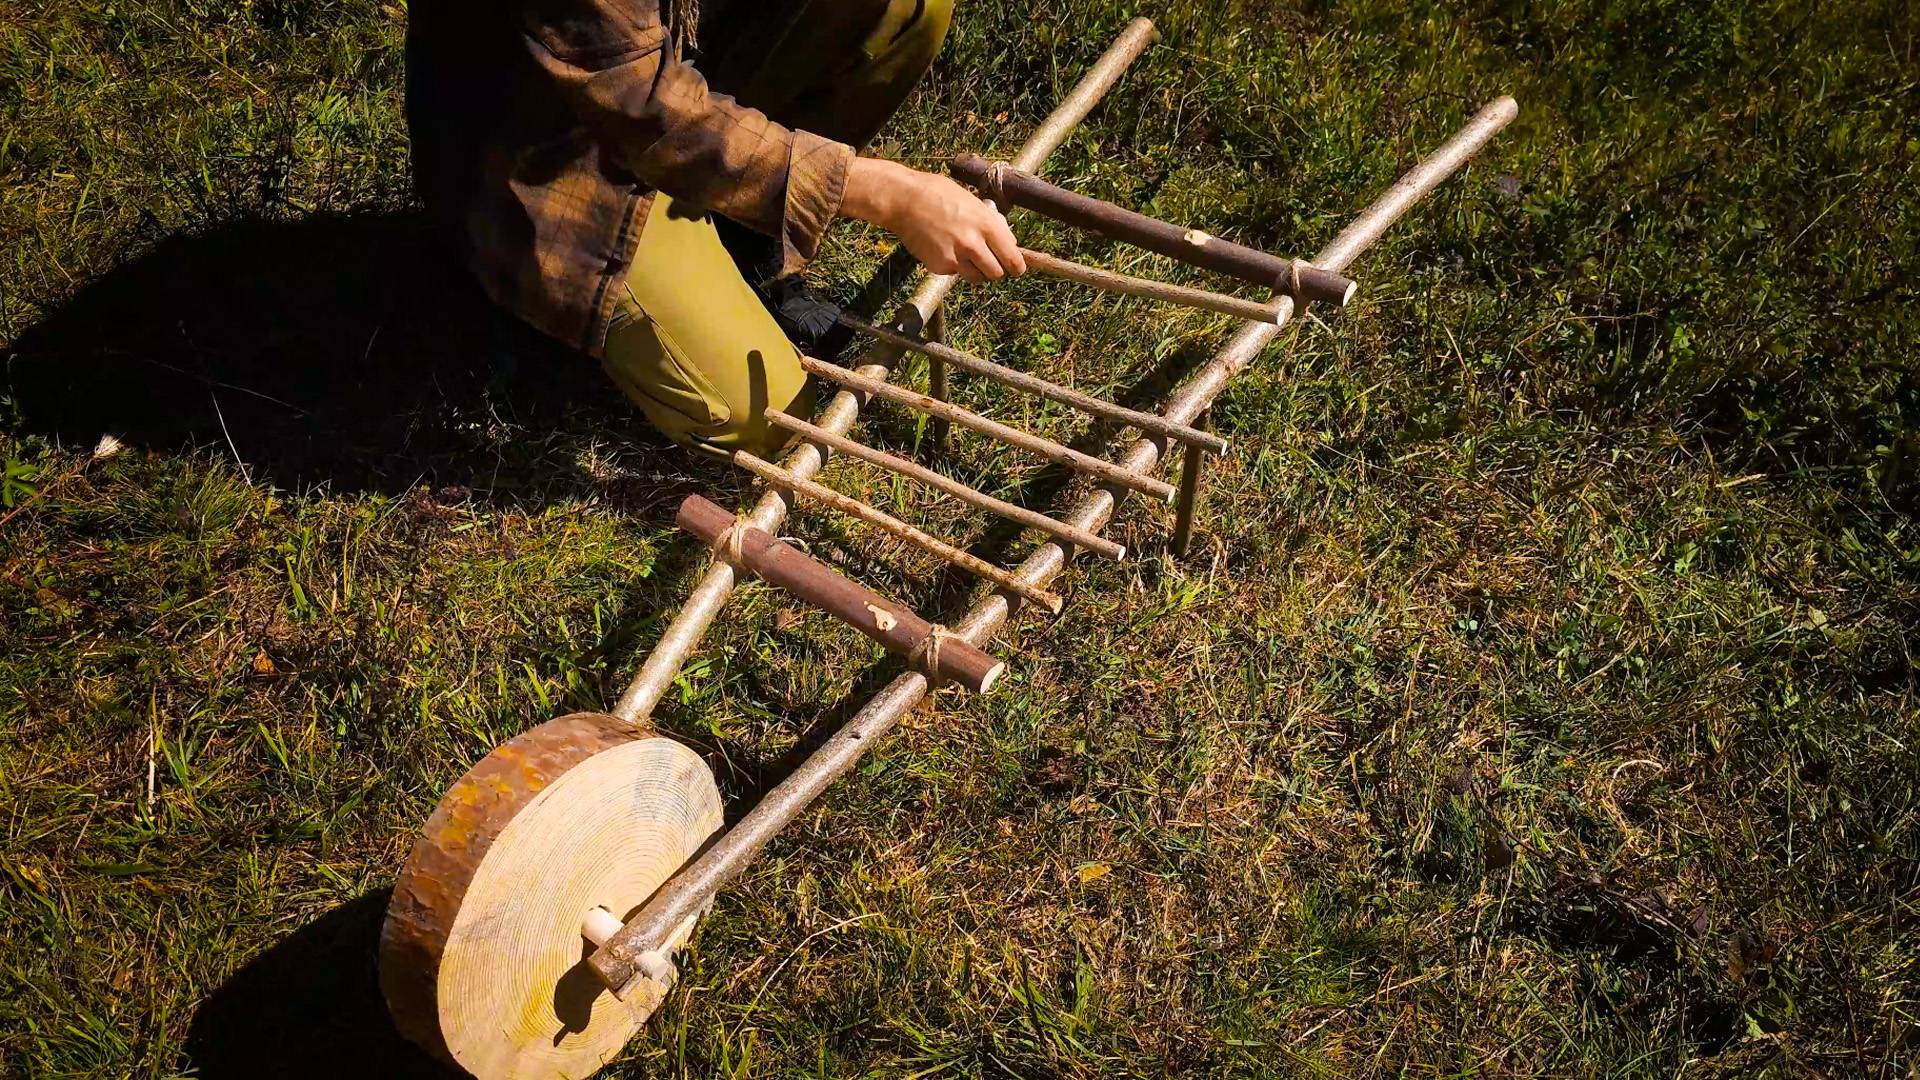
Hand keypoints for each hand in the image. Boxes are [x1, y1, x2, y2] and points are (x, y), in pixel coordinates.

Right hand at [842, 157, 1025, 282]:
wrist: (904, 199)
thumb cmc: (938, 194)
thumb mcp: (973, 202)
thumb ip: (992, 222)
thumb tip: (1009, 241)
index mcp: (987, 225)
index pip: (1013, 259)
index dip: (1016, 267)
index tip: (1014, 268)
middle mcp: (974, 244)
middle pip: (996, 274)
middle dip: (994, 269)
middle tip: (987, 261)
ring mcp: (956, 257)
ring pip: (976, 278)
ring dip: (974, 270)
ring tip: (963, 253)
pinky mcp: (939, 265)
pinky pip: (954, 273)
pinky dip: (952, 265)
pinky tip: (941, 247)